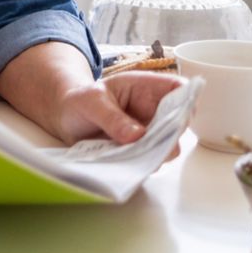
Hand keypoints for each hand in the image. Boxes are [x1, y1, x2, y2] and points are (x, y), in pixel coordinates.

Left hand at [55, 72, 186, 157]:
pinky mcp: (140, 150)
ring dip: (156, 154)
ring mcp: (148, 132)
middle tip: (151, 145)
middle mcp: (152, 111)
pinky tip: (128, 164)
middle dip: (171, 136)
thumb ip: (112, 117)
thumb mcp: (91, 101)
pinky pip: (150, 160)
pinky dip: (142, 164)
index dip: (186, 102)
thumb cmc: (81, 100)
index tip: (178, 119)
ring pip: (167, 146)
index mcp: (145, 88)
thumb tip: (137, 135)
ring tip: (135, 156)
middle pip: (179, 123)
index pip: (178, 89)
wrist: (66, 117)